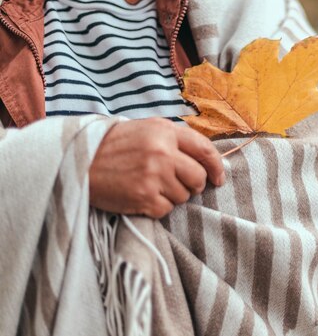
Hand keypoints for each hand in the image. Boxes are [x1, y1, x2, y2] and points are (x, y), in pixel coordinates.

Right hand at [89, 118, 224, 218]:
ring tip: (150, 185)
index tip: (218, 178)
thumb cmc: (114, 145)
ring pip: (183, 196)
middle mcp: (162, 152)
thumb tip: (207, 159)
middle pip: (198, 177)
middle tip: (179, 183)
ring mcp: (153, 175)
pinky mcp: (143, 197)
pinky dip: (157, 207)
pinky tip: (141, 196)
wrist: (78, 160)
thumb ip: (176, 139)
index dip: (217, 167)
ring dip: (172, 195)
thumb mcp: (146, 129)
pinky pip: (166, 209)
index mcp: (165, 132)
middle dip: (193, 185)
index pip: (206, 150)